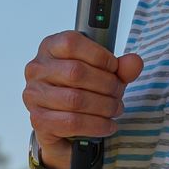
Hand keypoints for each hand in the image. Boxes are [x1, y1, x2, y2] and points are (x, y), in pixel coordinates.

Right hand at [23, 31, 143, 165]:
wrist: (63, 123)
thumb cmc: (81, 89)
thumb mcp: (102, 72)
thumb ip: (119, 66)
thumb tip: (134, 62)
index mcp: (50, 47)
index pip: (71, 43)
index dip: (99, 55)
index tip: (114, 67)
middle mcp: (37, 69)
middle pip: (76, 72)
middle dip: (106, 84)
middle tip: (120, 93)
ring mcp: (34, 95)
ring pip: (75, 99)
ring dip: (104, 107)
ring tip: (116, 109)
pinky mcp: (38, 120)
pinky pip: (72, 122)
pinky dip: (96, 125)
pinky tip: (108, 125)